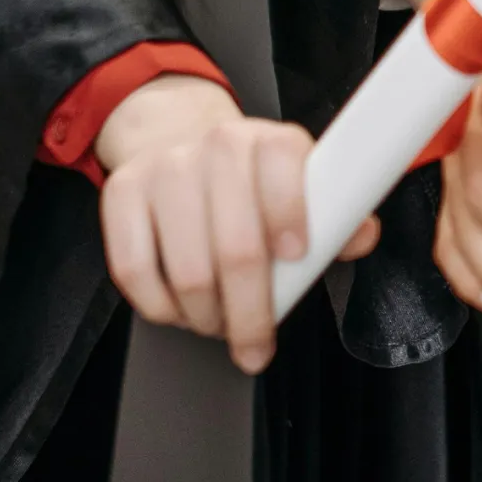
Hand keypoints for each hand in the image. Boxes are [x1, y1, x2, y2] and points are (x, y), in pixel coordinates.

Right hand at [96, 77, 378, 375]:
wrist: (179, 138)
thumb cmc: (252, 180)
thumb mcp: (301, 184)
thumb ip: (336, 217)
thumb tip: (361, 237)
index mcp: (271, 142)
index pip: (284, 172)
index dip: (292, 219)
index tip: (296, 257)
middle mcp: (218, 148)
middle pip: (237, 247)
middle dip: (251, 312)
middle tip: (256, 343)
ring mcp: (164, 169)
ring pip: (187, 271)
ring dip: (207, 317)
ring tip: (219, 324)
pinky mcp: (120, 195)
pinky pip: (135, 272)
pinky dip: (162, 308)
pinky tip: (181, 310)